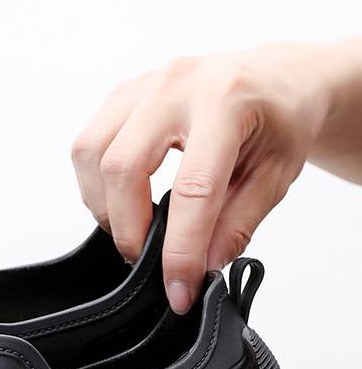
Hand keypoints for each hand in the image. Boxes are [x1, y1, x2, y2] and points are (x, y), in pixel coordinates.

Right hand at [71, 40, 361, 313]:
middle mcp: (178, 85)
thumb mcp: (275, 178)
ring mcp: (144, 85)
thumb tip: (201, 266)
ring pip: (92, 154)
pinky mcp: (122, 95)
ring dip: (104, 206)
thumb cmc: (279, 120)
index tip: (179, 291)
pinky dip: (96, 184)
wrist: (275, 78)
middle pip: (122, 167)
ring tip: (132, 227)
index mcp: (227, 101)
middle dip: (128, 229)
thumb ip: (237, 225)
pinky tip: (121, 199)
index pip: (192, 190)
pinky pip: (87, 145)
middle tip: (147, 259)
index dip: (181, 250)